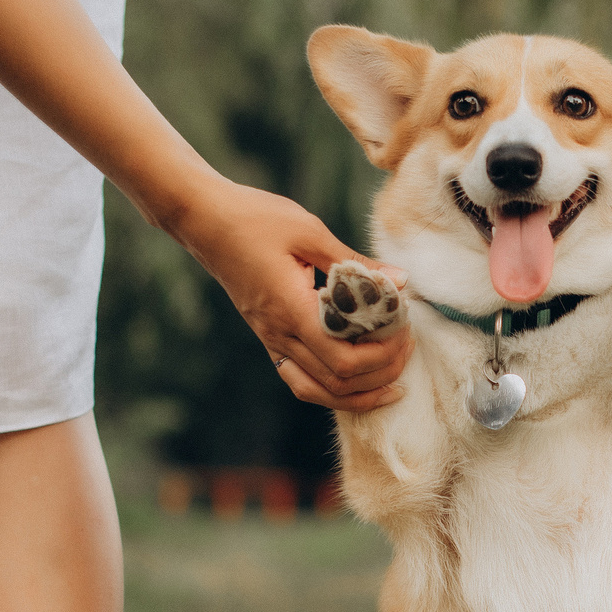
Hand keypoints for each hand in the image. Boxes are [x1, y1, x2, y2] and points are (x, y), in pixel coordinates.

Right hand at [166, 184, 410, 411]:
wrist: (204, 219)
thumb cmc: (255, 218)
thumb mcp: (311, 232)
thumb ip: (356, 264)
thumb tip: (400, 282)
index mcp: (291, 311)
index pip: (343, 360)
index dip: (382, 356)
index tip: (405, 330)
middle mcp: (279, 335)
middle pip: (336, 383)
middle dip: (380, 374)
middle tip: (407, 348)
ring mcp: (271, 340)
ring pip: (317, 391)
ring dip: (358, 392)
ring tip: (391, 379)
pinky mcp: (269, 337)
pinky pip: (302, 379)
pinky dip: (333, 386)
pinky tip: (357, 375)